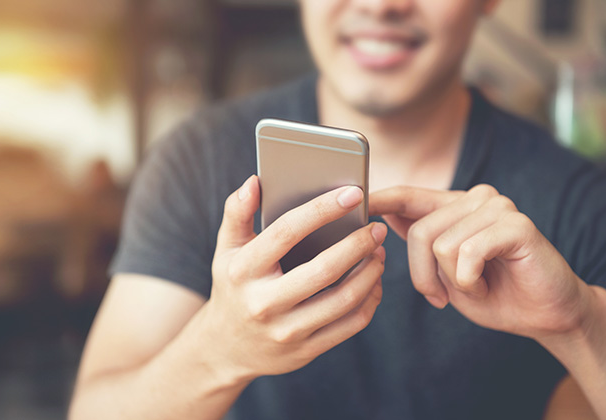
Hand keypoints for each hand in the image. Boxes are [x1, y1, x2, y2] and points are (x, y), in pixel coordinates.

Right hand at [199, 176, 386, 381]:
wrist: (226, 348)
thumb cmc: (234, 286)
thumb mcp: (227, 249)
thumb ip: (237, 212)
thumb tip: (255, 181)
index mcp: (243, 270)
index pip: (285, 233)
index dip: (321, 210)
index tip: (353, 193)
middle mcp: (263, 303)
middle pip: (323, 270)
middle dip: (357, 244)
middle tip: (376, 228)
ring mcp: (286, 330)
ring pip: (343, 300)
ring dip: (369, 273)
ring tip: (378, 252)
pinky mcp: (305, 350)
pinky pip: (350, 325)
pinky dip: (369, 300)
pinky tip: (373, 282)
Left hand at [370, 184, 595, 339]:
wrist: (545, 315)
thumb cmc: (492, 293)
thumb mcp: (442, 271)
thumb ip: (419, 242)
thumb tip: (382, 215)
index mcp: (453, 207)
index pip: (408, 195)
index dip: (380, 198)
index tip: (356, 199)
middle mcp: (474, 198)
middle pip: (419, 232)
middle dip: (424, 275)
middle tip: (444, 296)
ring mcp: (497, 207)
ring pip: (441, 245)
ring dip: (453, 281)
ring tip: (476, 286)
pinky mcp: (516, 224)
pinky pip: (468, 253)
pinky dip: (470, 282)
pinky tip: (487, 285)